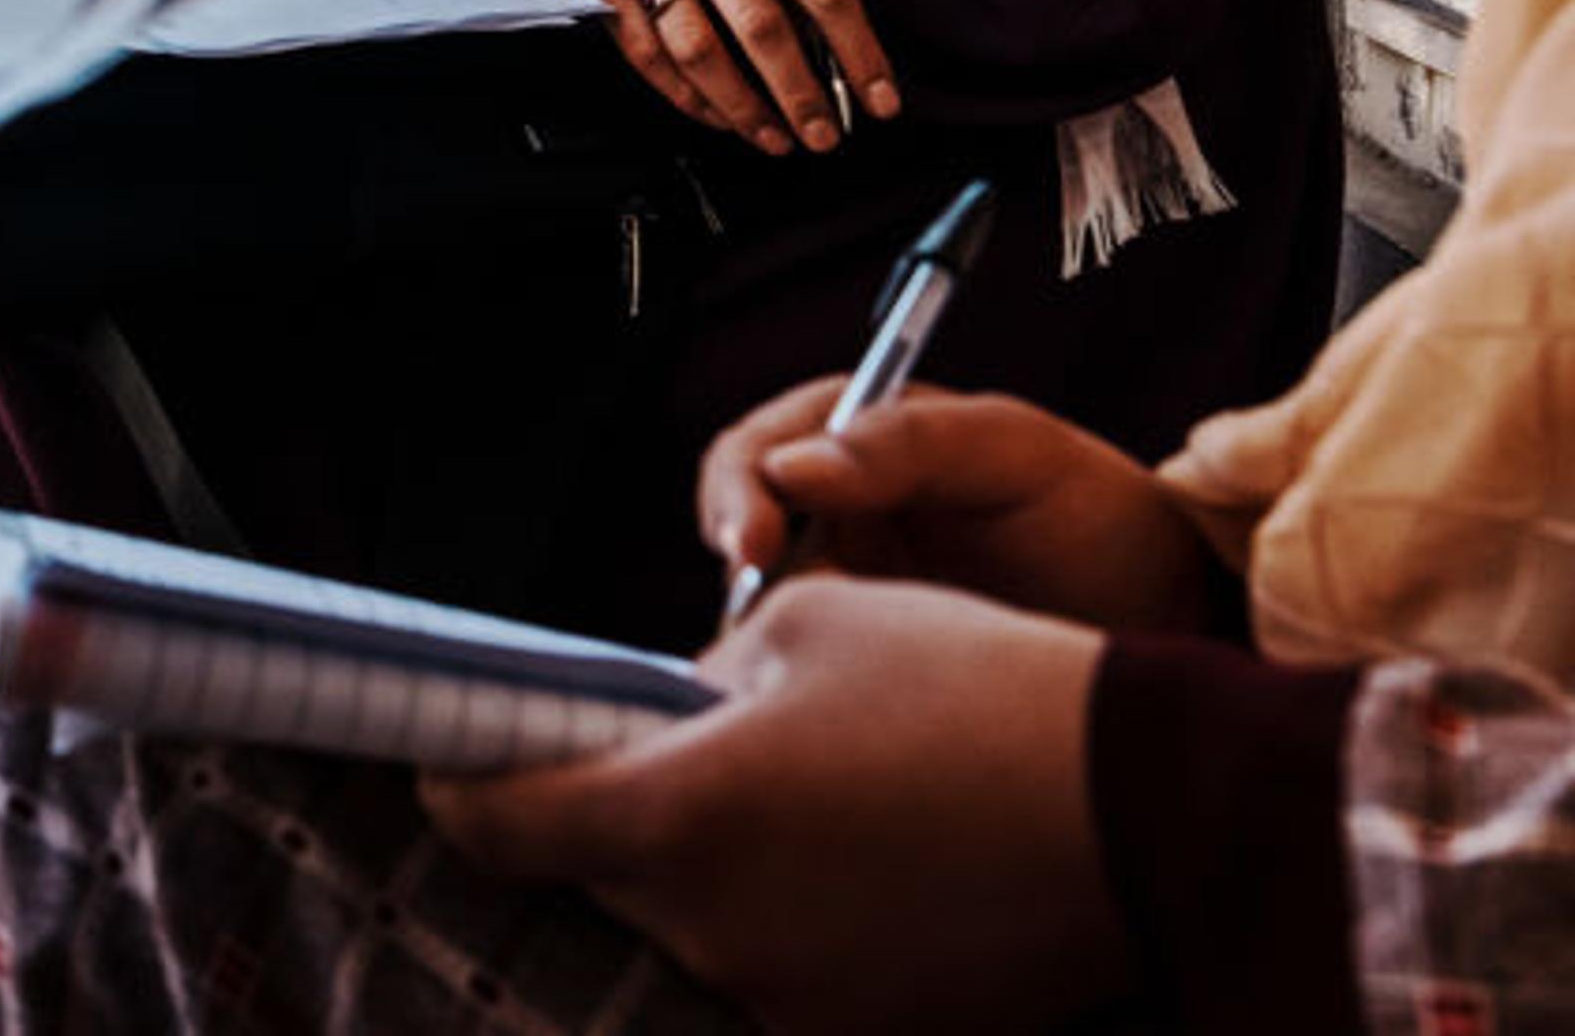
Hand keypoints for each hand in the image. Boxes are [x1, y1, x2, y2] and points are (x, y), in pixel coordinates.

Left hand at [423, 580, 1127, 1034]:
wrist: (1159, 808)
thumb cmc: (978, 689)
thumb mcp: (812, 622)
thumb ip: (697, 676)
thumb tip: (657, 713)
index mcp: (677, 818)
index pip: (500, 824)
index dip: (464, 783)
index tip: (458, 756)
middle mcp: (715, 930)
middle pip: (598, 876)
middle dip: (612, 814)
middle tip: (666, 750)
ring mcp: (790, 1000)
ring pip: (692, 925)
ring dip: (711, 867)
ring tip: (802, 797)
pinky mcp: (866, 1035)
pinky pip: (780, 969)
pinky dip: (791, 917)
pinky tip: (860, 860)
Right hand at [509, 0, 898, 155]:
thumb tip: (822, 35)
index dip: (860, 52)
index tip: (881, 98)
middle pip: (762, 29)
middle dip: (802, 95)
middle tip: (824, 136)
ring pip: (703, 54)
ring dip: (744, 109)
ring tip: (773, 139)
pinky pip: (650, 59)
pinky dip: (687, 98)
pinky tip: (716, 116)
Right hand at [699, 377, 1226, 634]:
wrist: (1175, 630)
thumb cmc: (1105, 525)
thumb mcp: (1020, 456)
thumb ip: (909, 442)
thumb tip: (794, 466)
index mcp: (863, 439)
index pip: (760, 448)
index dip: (741, 491)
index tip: (753, 546)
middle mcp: (837, 510)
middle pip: (737, 523)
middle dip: (738, 561)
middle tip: (755, 610)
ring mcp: (846, 588)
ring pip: (755, 605)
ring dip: (757, 631)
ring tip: (786, 661)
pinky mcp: (862, 660)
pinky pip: (796, 668)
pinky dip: (787, 682)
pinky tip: (812, 701)